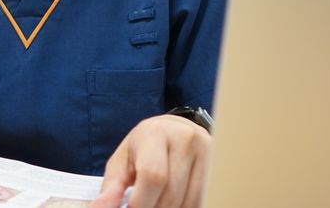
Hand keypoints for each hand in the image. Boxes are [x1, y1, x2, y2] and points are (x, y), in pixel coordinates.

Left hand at [91, 114, 209, 207]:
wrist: (175, 129)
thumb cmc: (144, 147)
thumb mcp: (123, 160)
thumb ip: (112, 186)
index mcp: (156, 133)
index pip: (153, 176)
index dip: (141, 204)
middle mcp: (185, 139)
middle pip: (171, 194)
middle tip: (143, 207)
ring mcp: (205, 151)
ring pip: (189, 202)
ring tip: (156, 203)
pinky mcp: (217, 164)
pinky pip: (202, 200)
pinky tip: (174, 203)